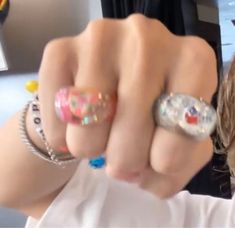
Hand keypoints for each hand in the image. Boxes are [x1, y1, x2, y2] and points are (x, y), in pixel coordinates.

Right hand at [38, 14, 216, 197]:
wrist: (107, 81)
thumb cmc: (149, 110)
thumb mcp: (180, 135)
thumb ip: (182, 161)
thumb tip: (154, 172)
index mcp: (192, 60)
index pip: (183, 129)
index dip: (168, 159)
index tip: (157, 158)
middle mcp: (147, 39)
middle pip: (131, 139)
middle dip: (126, 161)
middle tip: (124, 149)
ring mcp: (100, 40)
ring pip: (88, 137)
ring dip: (93, 148)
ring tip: (100, 130)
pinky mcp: (59, 51)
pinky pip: (56, 124)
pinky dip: (62, 138)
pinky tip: (75, 123)